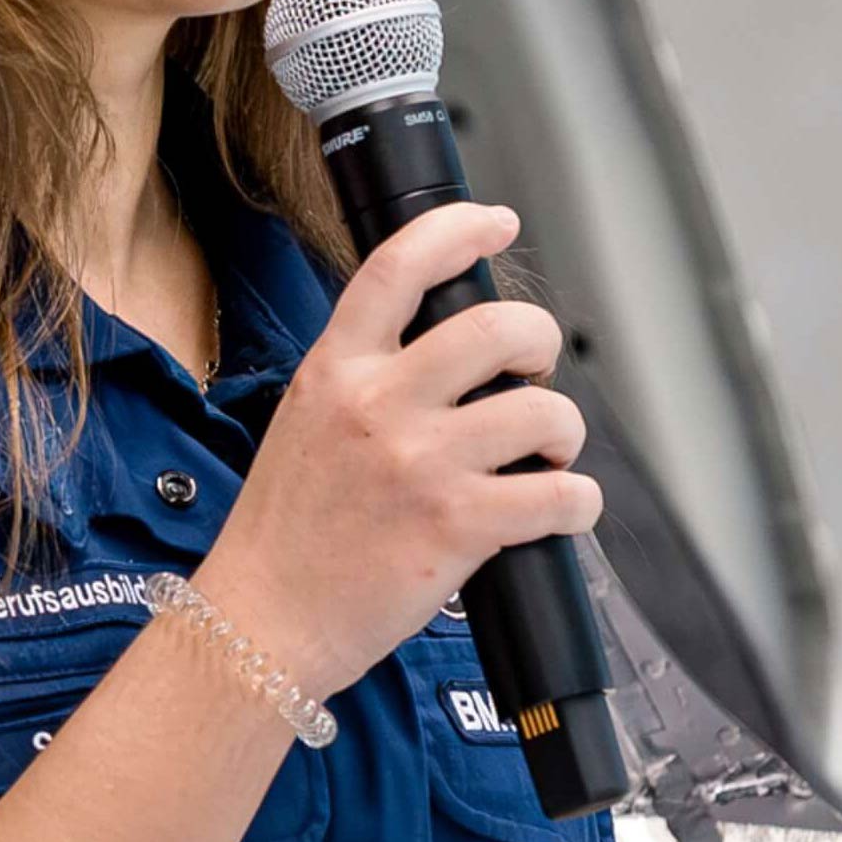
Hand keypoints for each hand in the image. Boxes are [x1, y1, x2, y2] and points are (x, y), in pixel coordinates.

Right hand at [197, 200, 600, 698]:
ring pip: (542, 411)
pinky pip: (558, 495)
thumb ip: (363, 373)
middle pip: (496, 327)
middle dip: (539, 341)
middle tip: (533, 370)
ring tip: (547, 454)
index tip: (497, 222)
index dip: (460, 228)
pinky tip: (562, 507)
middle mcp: (379, 403)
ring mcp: (420, 464)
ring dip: (564, 431)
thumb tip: (444, 351)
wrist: (262, 619)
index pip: (400, 264)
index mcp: (336, 367)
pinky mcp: (456, 527)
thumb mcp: (305, 416)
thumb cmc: (285, 528)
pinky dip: (579, 501)